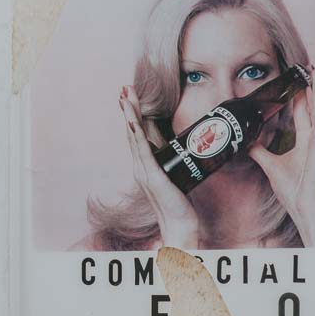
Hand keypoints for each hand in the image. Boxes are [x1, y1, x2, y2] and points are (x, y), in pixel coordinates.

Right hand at [120, 86, 202, 249]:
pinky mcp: (152, 176)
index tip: (131, 98)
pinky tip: (132, 121)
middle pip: (132, 132)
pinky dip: (136, 134)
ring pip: (134, 137)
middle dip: (128, 109)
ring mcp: (144, 172)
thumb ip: (175, 165)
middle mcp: (140, 167)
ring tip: (126, 96)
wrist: (179, 226)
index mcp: (145, 167)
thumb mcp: (175, 178)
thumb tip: (190, 149)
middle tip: (124, 89)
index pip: (137, 136)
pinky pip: (142, 151)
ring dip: (130, 115)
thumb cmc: (179, 205)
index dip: (133, 116)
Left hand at [248, 66, 314, 246]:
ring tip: (314, 70)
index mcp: (306, 141)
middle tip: (306, 67)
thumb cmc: (294, 191)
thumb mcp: (270, 166)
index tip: (295, 80)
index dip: (300, 95)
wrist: (306, 208)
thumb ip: (259, 151)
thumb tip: (246, 141)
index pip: (304, 112)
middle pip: (314, 104)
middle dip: (311, 85)